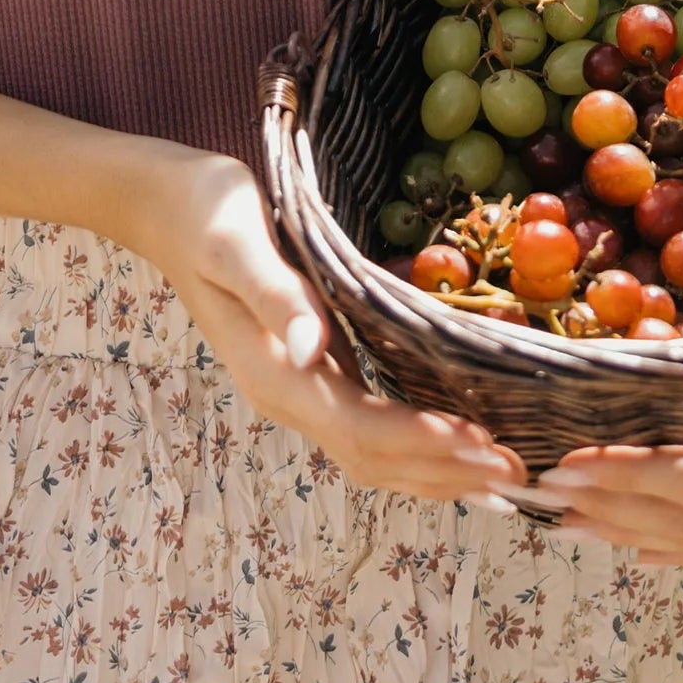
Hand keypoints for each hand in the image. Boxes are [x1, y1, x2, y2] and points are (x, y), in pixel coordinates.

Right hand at [138, 152, 528, 506]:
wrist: (164, 207)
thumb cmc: (206, 211)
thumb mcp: (237, 241)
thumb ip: (277, 295)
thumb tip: (311, 350)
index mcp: (273, 371)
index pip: (358, 427)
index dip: (420, 442)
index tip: (479, 441)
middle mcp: (288, 394)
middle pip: (373, 459)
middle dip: (444, 471)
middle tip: (518, 472)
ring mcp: (298, 389)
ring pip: (374, 457)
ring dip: (437, 473)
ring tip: (503, 476)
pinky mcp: (312, 374)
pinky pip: (371, 430)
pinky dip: (419, 450)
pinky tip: (459, 446)